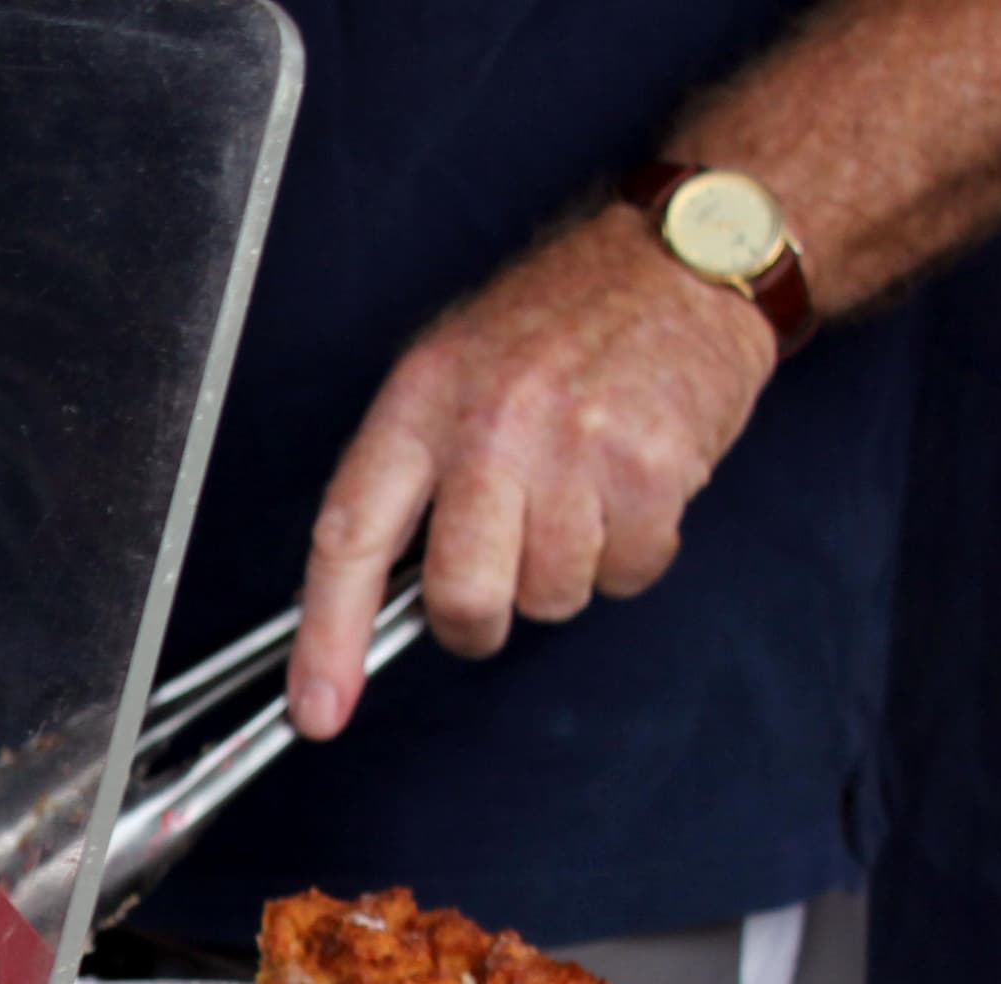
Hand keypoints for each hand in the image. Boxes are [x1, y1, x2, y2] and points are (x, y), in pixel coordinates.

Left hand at [289, 204, 781, 737]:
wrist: (682, 256)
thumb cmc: (559, 320)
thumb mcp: (452, 371)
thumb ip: (411, 476)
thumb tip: (370, 599)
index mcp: (419, 404)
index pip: (349, 538)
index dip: (326, 639)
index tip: (317, 710)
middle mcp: (490, 428)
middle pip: (461, 597)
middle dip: (477, 618)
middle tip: (500, 579)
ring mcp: (574, 449)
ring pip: (551, 596)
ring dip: (565, 571)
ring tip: (580, 493)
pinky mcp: (652, 469)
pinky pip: (626, 574)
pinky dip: (631, 553)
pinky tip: (630, 488)